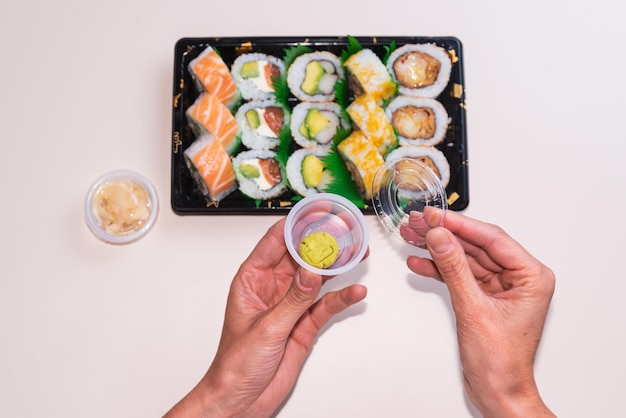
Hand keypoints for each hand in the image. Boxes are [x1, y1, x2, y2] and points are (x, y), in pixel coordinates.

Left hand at [164, 217, 366, 417]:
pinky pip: (325, 305)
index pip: (275, 242)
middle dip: (322, 242)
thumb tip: (310, 271)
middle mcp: (272, 288)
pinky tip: (355, 291)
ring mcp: (290, 305)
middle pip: (300, 256)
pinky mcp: (304, 325)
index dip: (295, 224)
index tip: (315, 211)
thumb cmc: (235, 364)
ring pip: (316, 278)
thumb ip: (293, 299)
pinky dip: (341, 298)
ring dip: (337, 266)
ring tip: (358, 253)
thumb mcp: (265, 328)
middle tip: (345, 229)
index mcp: (252, 280)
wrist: (241, 401)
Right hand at [406, 208, 555, 416]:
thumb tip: (439, 236)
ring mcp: (500, 287)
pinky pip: (460, 274)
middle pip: (476, 244)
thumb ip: (454, 268)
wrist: (497, 392)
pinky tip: (420, 261)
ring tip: (412, 236)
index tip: (435, 215)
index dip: (460, 224)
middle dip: (444, 234)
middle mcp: (519, 278)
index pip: (492, 238)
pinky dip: (439, 268)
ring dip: (437, 248)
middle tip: (417, 222)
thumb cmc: (501, 361)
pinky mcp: (483, 296)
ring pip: (465, 257)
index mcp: (531, 276)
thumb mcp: (473, 308)